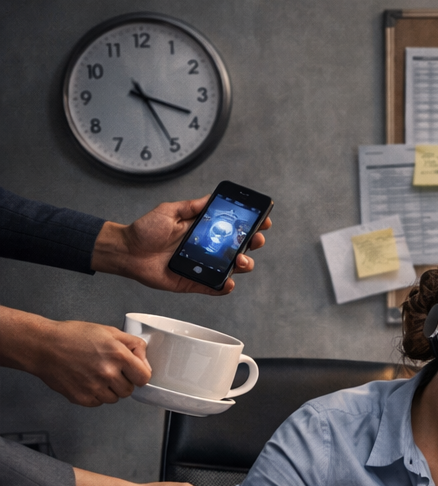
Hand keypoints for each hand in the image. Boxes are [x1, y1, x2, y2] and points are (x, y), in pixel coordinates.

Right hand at [1, 313, 152, 405]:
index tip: (132, 372)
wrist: (42, 346)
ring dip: (109, 389)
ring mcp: (94, 387)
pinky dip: (95, 394)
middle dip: (122, 381)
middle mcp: (107, 372)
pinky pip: (98, 402)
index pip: (144, 377)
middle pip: (129, 390)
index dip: (138, 374)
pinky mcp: (82, 397)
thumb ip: (134, 345)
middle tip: (107, 369)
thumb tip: (146, 362)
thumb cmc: (72, 336)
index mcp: (118, 355)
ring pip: (115, 398)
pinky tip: (85, 380)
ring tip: (94, 374)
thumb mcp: (108, 331)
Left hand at [90, 195, 271, 294]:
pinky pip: (215, 287)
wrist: (126, 251)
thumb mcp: (168, 211)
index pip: (233, 227)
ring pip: (233, 268)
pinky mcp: (195, 282)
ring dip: (243, 264)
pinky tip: (227, 281)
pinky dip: (224, 287)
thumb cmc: (144, 231)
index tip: (262, 220)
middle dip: (253, 243)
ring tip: (239, 260)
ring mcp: (204, 266)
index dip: (250, 224)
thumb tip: (211, 198)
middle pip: (240, 247)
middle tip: (253, 240)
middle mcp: (207, 248)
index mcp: (203, 230)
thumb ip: (191, 207)